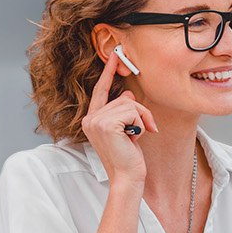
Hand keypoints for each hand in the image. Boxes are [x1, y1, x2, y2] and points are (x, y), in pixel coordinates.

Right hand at [81, 52, 157, 188]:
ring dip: (141, 120)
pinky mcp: (106, 124)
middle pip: (123, 98)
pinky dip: (140, 124)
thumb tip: (127, 93)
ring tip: (134, 138)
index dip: (109, 73)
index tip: (115, 56)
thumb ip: (123, 111)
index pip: (101, 91)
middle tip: (141, 133)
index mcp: (92, 119)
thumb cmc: (128, 157)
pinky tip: (133, 139)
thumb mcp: (127, 130)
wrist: (127, 176)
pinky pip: (133, 111)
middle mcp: (90, 118)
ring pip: (130, 104)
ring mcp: (96, 120)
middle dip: (140, 114)